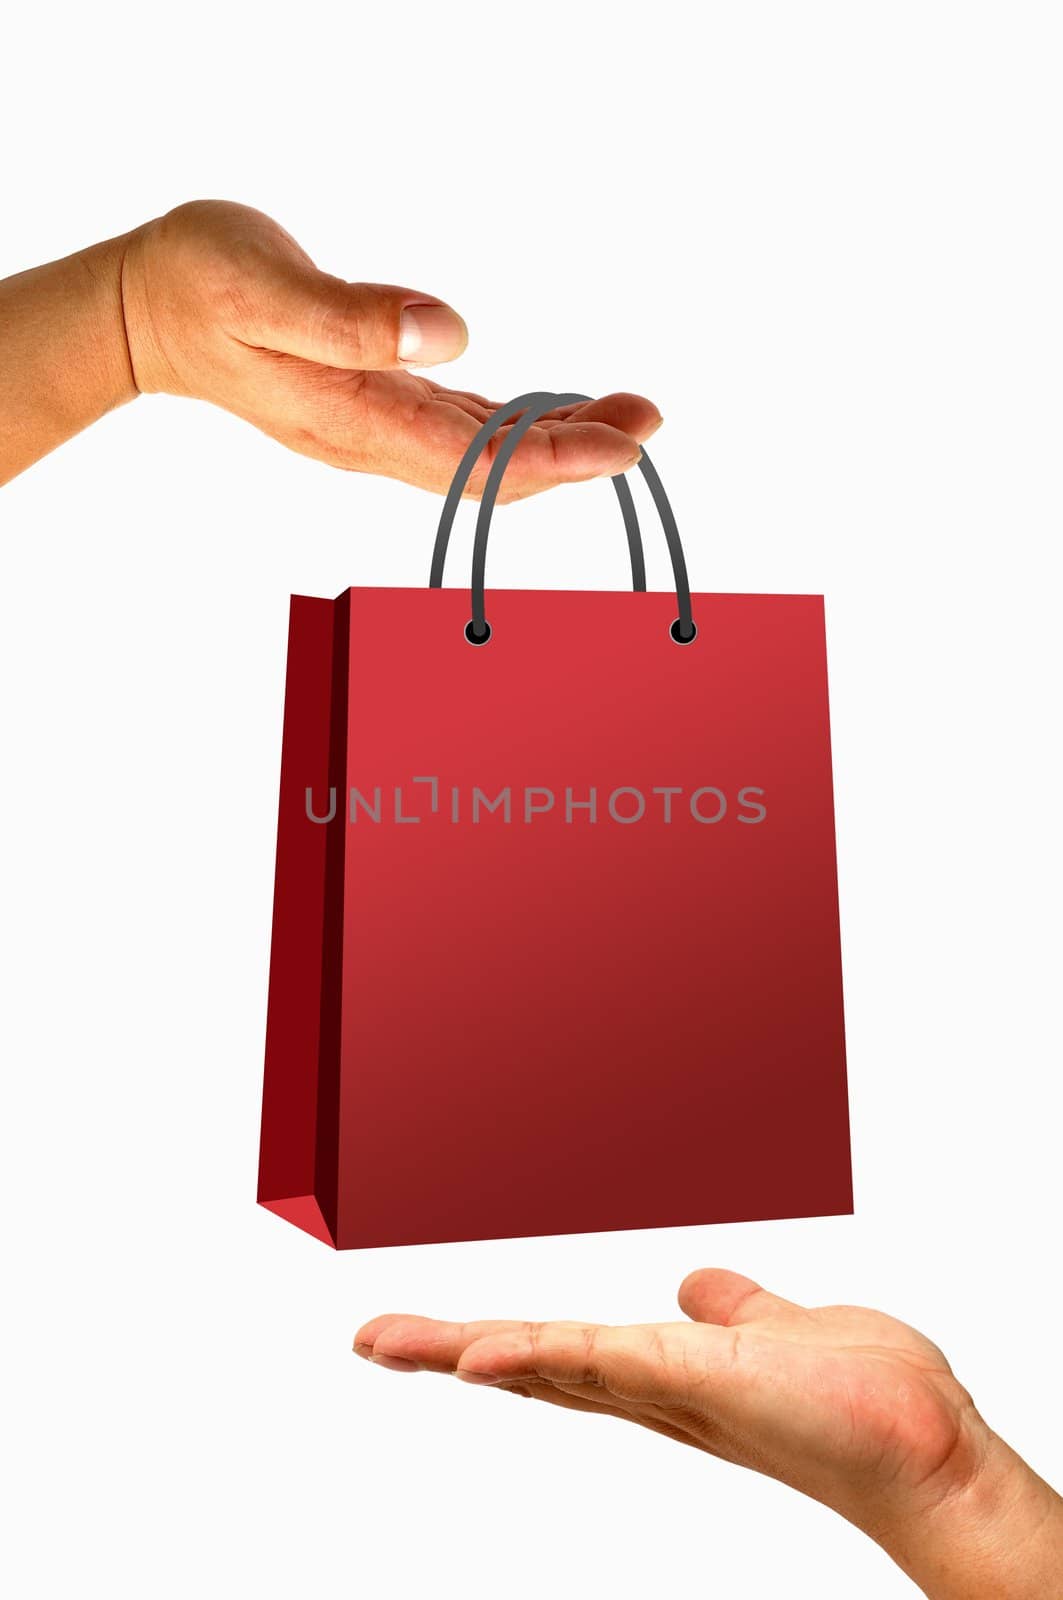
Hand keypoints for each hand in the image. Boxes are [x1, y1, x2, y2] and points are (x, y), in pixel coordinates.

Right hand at [120, 200, 659, 497]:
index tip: (625, 444)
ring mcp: (377, 426)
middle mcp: (373, 437)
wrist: (149, 310)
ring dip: (558, 441)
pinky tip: (558, 412)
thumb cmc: (199, 285)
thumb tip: (449, 334)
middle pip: (492, 471)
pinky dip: (519, 426)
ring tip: (628, 413)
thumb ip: (351, 317)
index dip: (554, 458)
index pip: (473, 460)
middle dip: (578, 454)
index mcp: (353, 417)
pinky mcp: (379, 403)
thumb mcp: (261, 287)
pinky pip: (464, 431)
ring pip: (484, 454)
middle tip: (648, 420)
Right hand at [355, 1269, 1062, 1598]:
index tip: (434, 1336)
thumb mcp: (786, 1328)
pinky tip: (474, 1353)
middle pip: (533, 1368)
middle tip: (370, 1341)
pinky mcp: (691, 1378)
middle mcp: (656, 1391)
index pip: (565, 1356)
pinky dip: (531, 1355)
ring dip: (461, 1351)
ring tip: (386, 1342)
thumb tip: (695, 1284)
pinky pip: (597, 1362)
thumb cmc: (874, 1402)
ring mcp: (667, 1389)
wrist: (931, 1450)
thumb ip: (737, 1305)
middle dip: (446, 1352)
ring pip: (545, 1364)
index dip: (497, 1346)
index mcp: (671, 1373)